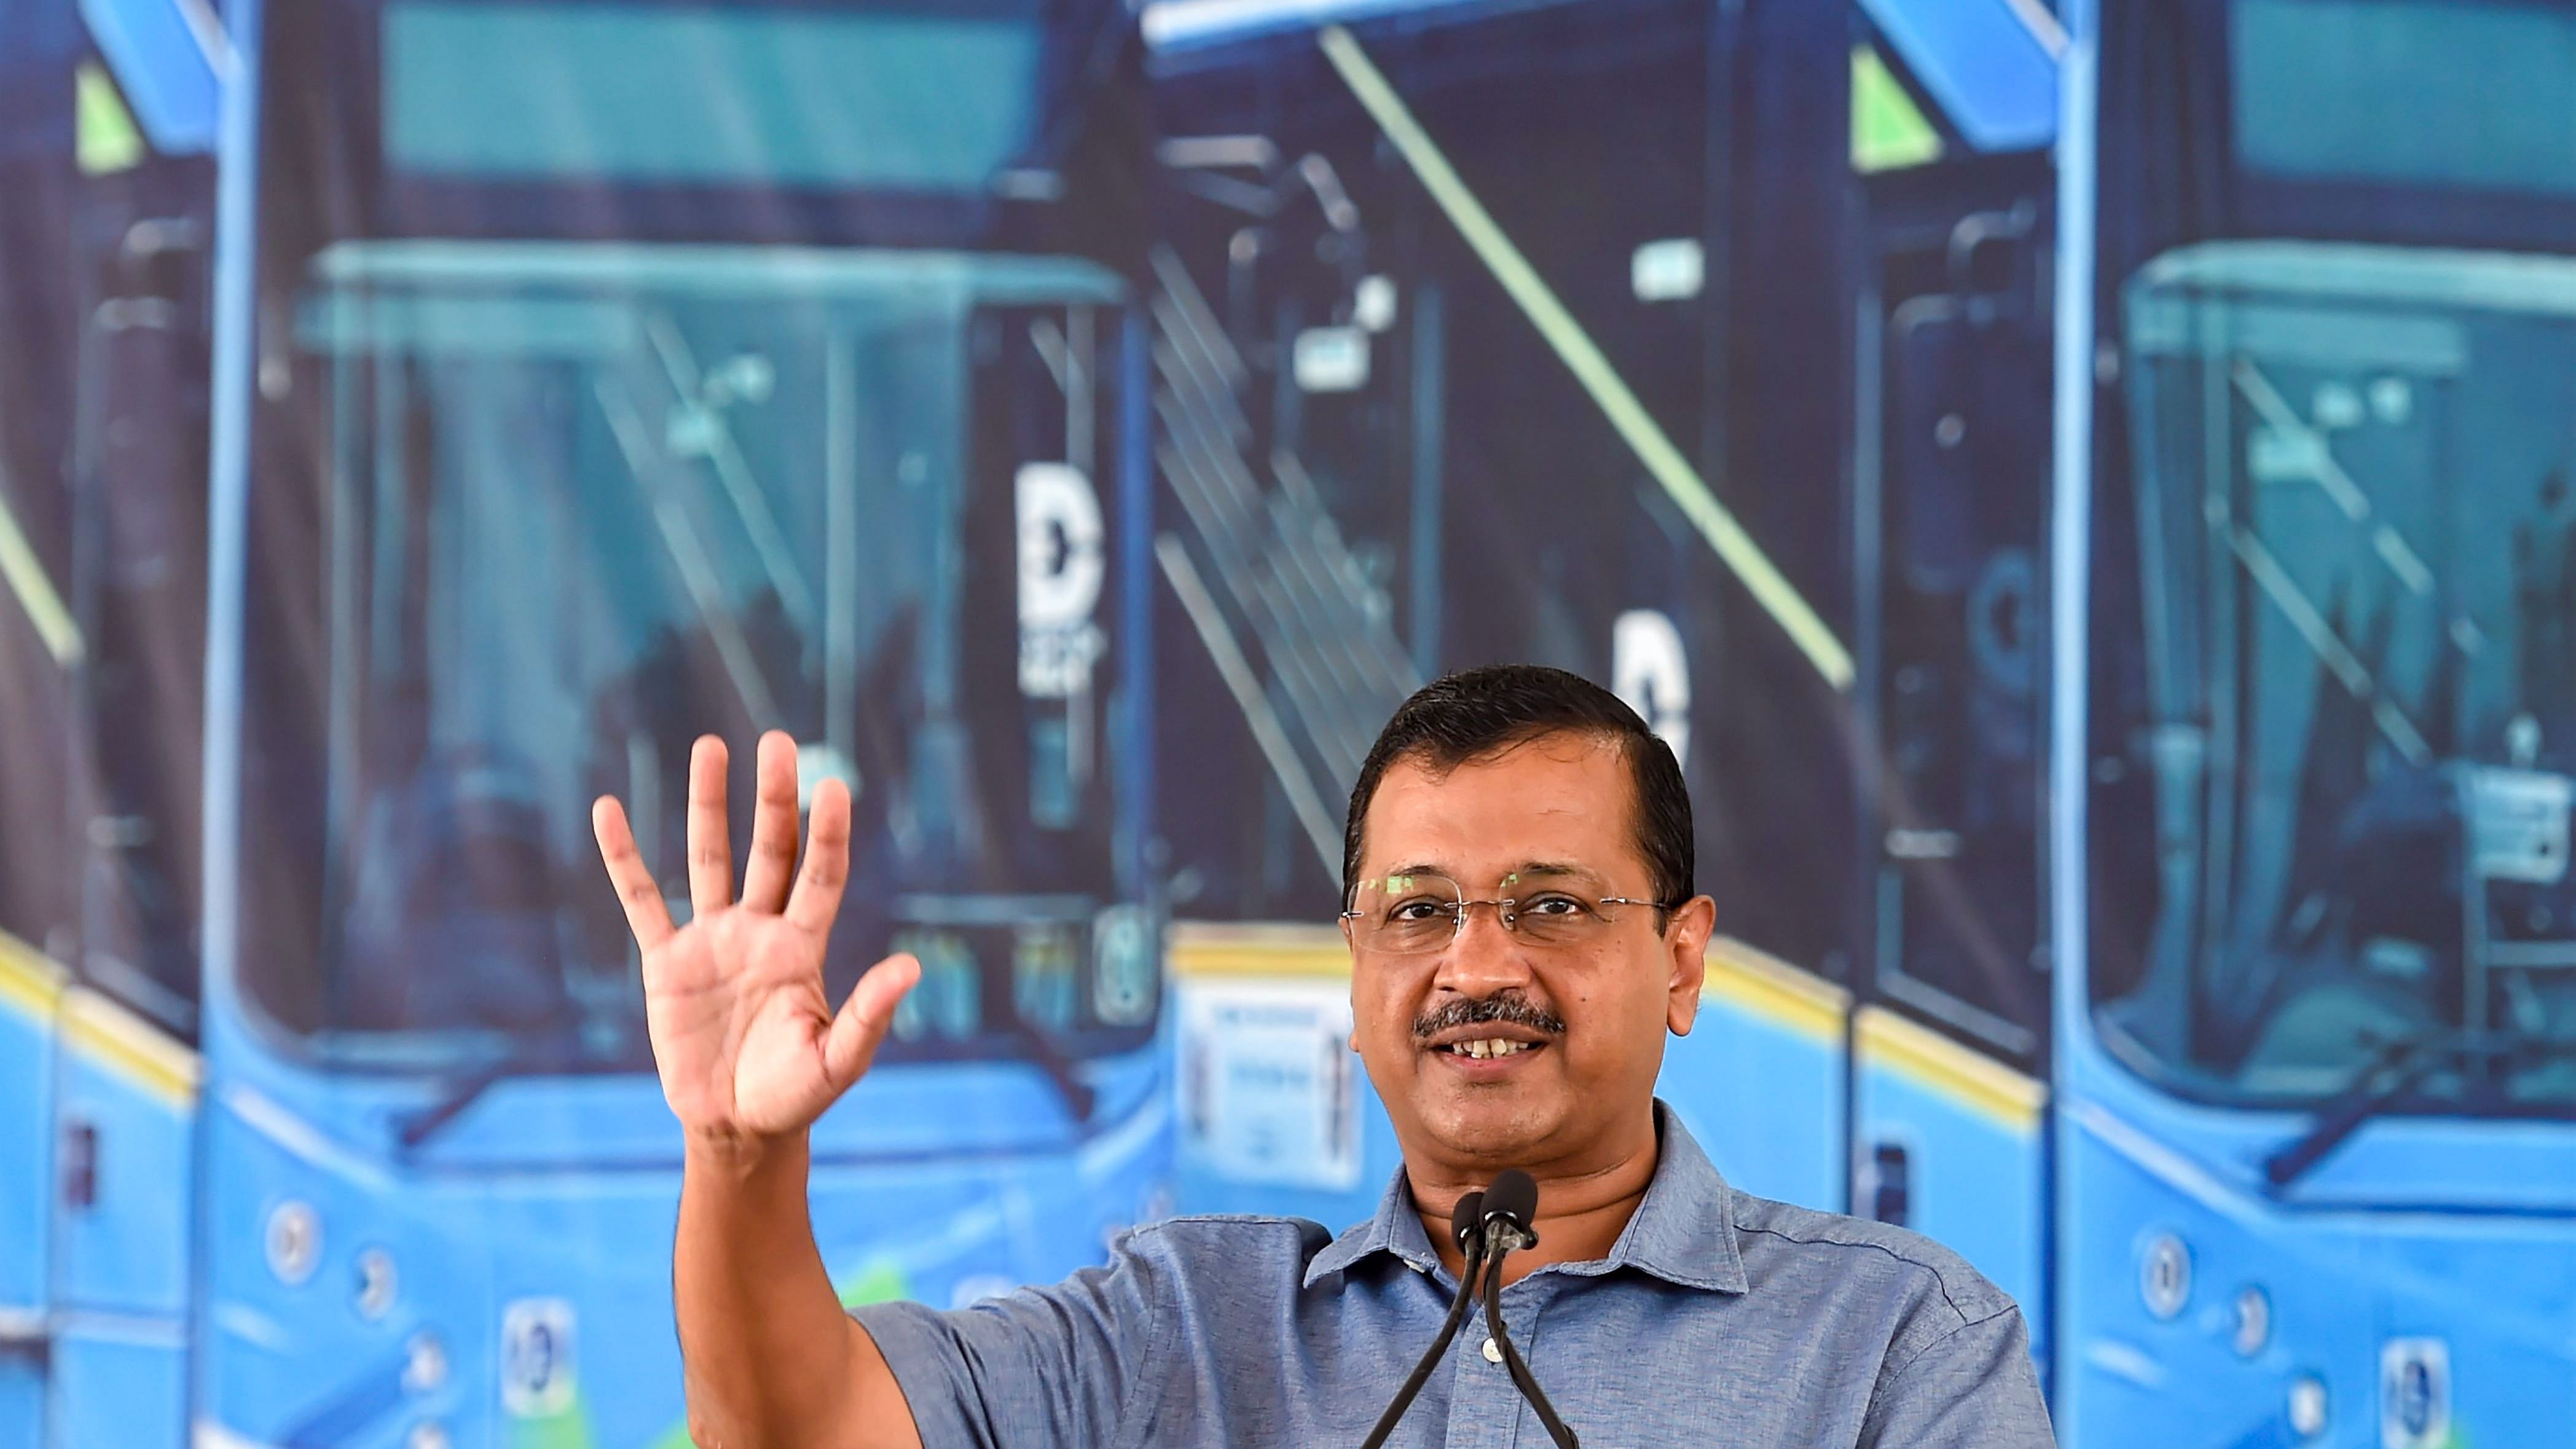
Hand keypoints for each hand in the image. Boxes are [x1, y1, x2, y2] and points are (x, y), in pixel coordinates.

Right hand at [594, 731, 918, 1145]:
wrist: (736, 1126)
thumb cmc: (795, 1095)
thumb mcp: (837, 1062)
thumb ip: (868, 1017)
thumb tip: (912, 968)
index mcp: (804, 948)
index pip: (821, 876)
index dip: (827, 834)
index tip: (833, 786)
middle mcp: (760, 930)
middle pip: (769, 850)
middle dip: (773, 798)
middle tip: (777, 742)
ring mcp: (712, 941)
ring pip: (709, 857)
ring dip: (710, 804)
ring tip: (710, 746)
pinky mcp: (666, 962)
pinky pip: (642, 900)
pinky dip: (624, 858)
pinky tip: (609, 810)